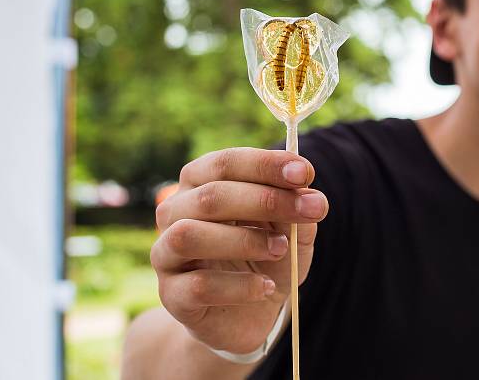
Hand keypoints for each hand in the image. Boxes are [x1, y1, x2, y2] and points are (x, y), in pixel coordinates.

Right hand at [150, 147, 326, 353]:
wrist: (249, 315)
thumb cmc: (267, 259)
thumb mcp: (292, 232)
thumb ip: (298, 212)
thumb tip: (312, 198)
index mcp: (201, 183)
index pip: (225, 163)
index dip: (265, 165)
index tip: (304, 172)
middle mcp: (175, 212)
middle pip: (210, 196)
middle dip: (265, 200)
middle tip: (310, 210)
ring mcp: (166, 254)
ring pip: (190, 235)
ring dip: (244, 240)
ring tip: (281, 248)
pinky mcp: (172, 295)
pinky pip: (198, 285)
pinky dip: (239, 285)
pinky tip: (264, 287)